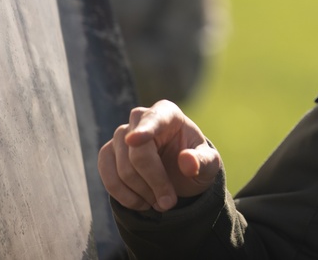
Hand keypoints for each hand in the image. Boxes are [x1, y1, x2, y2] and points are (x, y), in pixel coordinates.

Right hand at [98, 100, 221, 211]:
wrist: (179, 174)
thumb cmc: (195, 162)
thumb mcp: (209, 164)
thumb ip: (203, 161)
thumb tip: (188, 161)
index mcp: (167, 113)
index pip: (154, 120)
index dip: (145, 130)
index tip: (134, 140)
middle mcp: (140, 118)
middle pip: (138, 154)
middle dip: (154, 183)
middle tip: (169, 203)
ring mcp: (121, 135)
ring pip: (122, 169)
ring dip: (141, 193)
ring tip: (160, 203)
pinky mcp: (108, 154)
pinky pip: (108, 177)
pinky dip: (124, 196)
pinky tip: (141, 203)